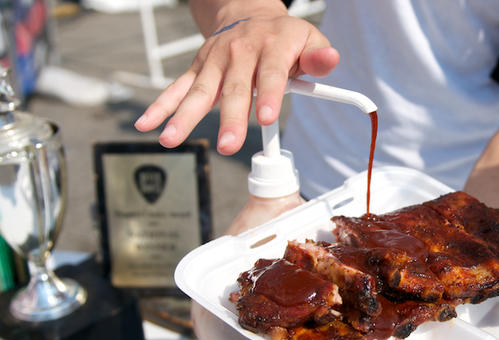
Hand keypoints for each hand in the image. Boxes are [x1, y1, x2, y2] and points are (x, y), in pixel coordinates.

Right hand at [134, 11, 338, 154]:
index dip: (269, 95)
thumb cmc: (285, 37)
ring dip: (185, 116)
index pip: (270, 73)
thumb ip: (319, 56)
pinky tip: (147, 124)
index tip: (266, 118)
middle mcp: (240, 52)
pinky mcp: (199, 68)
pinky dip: (161, 105)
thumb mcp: (309, 39)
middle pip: (234, 89)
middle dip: (230, 118)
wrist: (250, 13)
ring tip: (172, 140)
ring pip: (200, 91)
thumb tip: (330, 61)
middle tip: (229, 145)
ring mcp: (215, 61)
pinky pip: (178, 87)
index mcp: (271, 46)